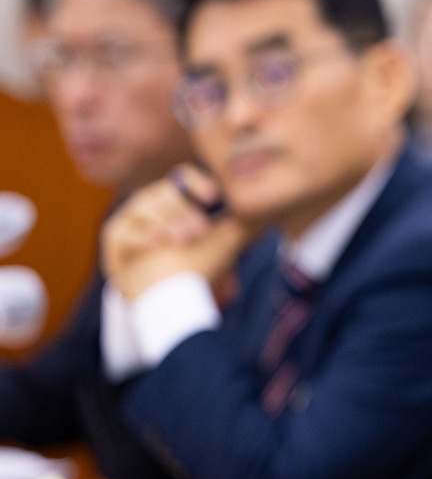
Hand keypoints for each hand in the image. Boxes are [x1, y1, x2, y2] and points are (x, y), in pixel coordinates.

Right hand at [101, 165, 252, 300]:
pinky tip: (157, 245)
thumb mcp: (228, 243)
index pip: (183, 176)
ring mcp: (129, 221)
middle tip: (198, 230)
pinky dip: (142, 237)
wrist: (172, 302)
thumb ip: (247, 223)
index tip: (212, 195)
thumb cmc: (199, 268)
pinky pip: (124, 229)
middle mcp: (150, 207)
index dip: (197, 182)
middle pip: (162, 191)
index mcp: (177, 202)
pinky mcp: (113, 240)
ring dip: (166, 223)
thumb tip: (271, 210)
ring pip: (143, 206)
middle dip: (183, 210)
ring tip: (181, 240)